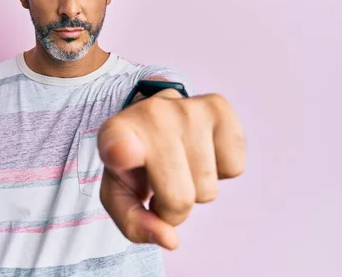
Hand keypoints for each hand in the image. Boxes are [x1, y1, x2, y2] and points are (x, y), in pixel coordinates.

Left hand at [97, 89, 244, 249]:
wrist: (148, 118)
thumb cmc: (133, 161)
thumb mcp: (119, 193)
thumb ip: (134, 223)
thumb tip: (170, 240)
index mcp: (115, 133)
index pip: (120, 145)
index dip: (122, 153)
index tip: (122, 153)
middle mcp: (152, 114)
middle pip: (180, 198)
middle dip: (173, 209)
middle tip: (161, 186)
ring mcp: (188, 108)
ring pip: (208, 189)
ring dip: (195, 188)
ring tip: (177, 164)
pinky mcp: (220, 107)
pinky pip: (233, 167)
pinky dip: (219, 170)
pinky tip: (198, 151)